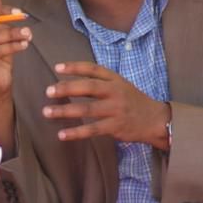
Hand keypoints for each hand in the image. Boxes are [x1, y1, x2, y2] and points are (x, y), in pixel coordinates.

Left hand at [42, 62, 170, 149]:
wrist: (155, 120)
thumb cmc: (132, 101)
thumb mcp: (120, 85)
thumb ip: (101, 81)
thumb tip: (70, 80)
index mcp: (115, 80)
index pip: (93, 69)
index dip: (75, 67)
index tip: (57, 67)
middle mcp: (115, 92)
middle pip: (88, 87)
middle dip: (67, 88)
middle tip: (48, 91)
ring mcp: (115, 110)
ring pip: (87, 109)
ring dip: (65, 111)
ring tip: (47, 113)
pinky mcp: (115, 127)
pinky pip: (92, 130)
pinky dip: (76, 133)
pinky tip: (62, 135)